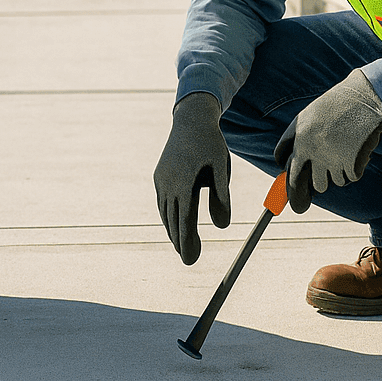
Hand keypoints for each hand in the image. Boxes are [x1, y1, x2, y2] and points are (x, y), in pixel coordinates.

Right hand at [153, 92, 230, 264]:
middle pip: (173, 220)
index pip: (184, 219)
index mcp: (184, 182)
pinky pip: (163, 202)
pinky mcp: (159, 176)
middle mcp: (168, 183)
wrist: (191, 119)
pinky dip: (168, 216)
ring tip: (182, 246)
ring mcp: (161, 179)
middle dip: (180, 242)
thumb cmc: (211, 144)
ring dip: (173, 230)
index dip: (187, 242)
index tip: (190, 260)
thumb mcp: (221, 168)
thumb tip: (222, 227)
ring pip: (165, 212)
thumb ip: (221, 197)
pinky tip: (175, 224)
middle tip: (189, 261)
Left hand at [273, 69, 381, 213]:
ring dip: (341, 172)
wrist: (363, 97)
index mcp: (300, 140)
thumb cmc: (334, 105)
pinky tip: (358, 153)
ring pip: (336, 181)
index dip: (295, 185)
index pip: (292, 173)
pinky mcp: (352, 162)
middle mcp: (314, 152)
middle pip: (317, 185)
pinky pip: (352, 177)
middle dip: (322, 181)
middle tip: (329, 172)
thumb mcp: (307, 116)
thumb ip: (294, 139)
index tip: (300, 191)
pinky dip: (356, 169)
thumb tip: (284, 163)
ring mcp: (333, 158)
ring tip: (346, 153)